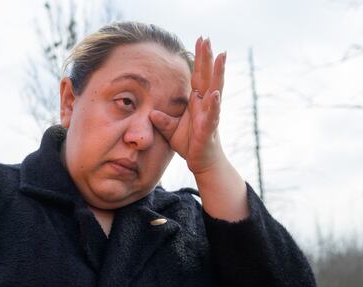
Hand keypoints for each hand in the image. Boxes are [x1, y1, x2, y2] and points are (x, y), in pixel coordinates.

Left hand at [150, 37, 226, 176]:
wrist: (202, 162)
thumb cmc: (190, 143)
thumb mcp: (170, 130)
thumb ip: (162, 119)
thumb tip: (151, 112)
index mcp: (197, 102)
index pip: (198, 76)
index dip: (199, 58)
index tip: (201, 40)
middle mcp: (205, 104)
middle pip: (208, 76)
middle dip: (208, 57)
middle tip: (208, 38)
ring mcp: (210, 115)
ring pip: (216, 90)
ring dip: (218, 73)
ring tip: (221, 56)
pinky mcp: (209, 129)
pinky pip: (212, 115)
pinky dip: (213, 105)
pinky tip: (215, 94)